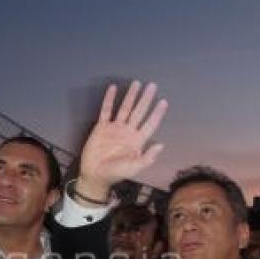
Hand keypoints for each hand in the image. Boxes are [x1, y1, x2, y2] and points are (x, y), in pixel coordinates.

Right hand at [77, 81, 167, 202]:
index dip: (157, 114)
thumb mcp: (133, 168)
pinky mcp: (101, 127)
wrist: (95, 175)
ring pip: (124, 108)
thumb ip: (147, 158)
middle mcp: (128, 132)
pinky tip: (113, 88)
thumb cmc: (116, 173)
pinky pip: (106, 111)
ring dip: (131, 96)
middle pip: (139, 112)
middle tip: (152, 85)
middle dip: (146, 99)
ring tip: (136, 83)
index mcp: (137, 141)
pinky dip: (109, 100)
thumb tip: (161, 145)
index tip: (164, 102)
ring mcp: (115, 128)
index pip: (150, 124)